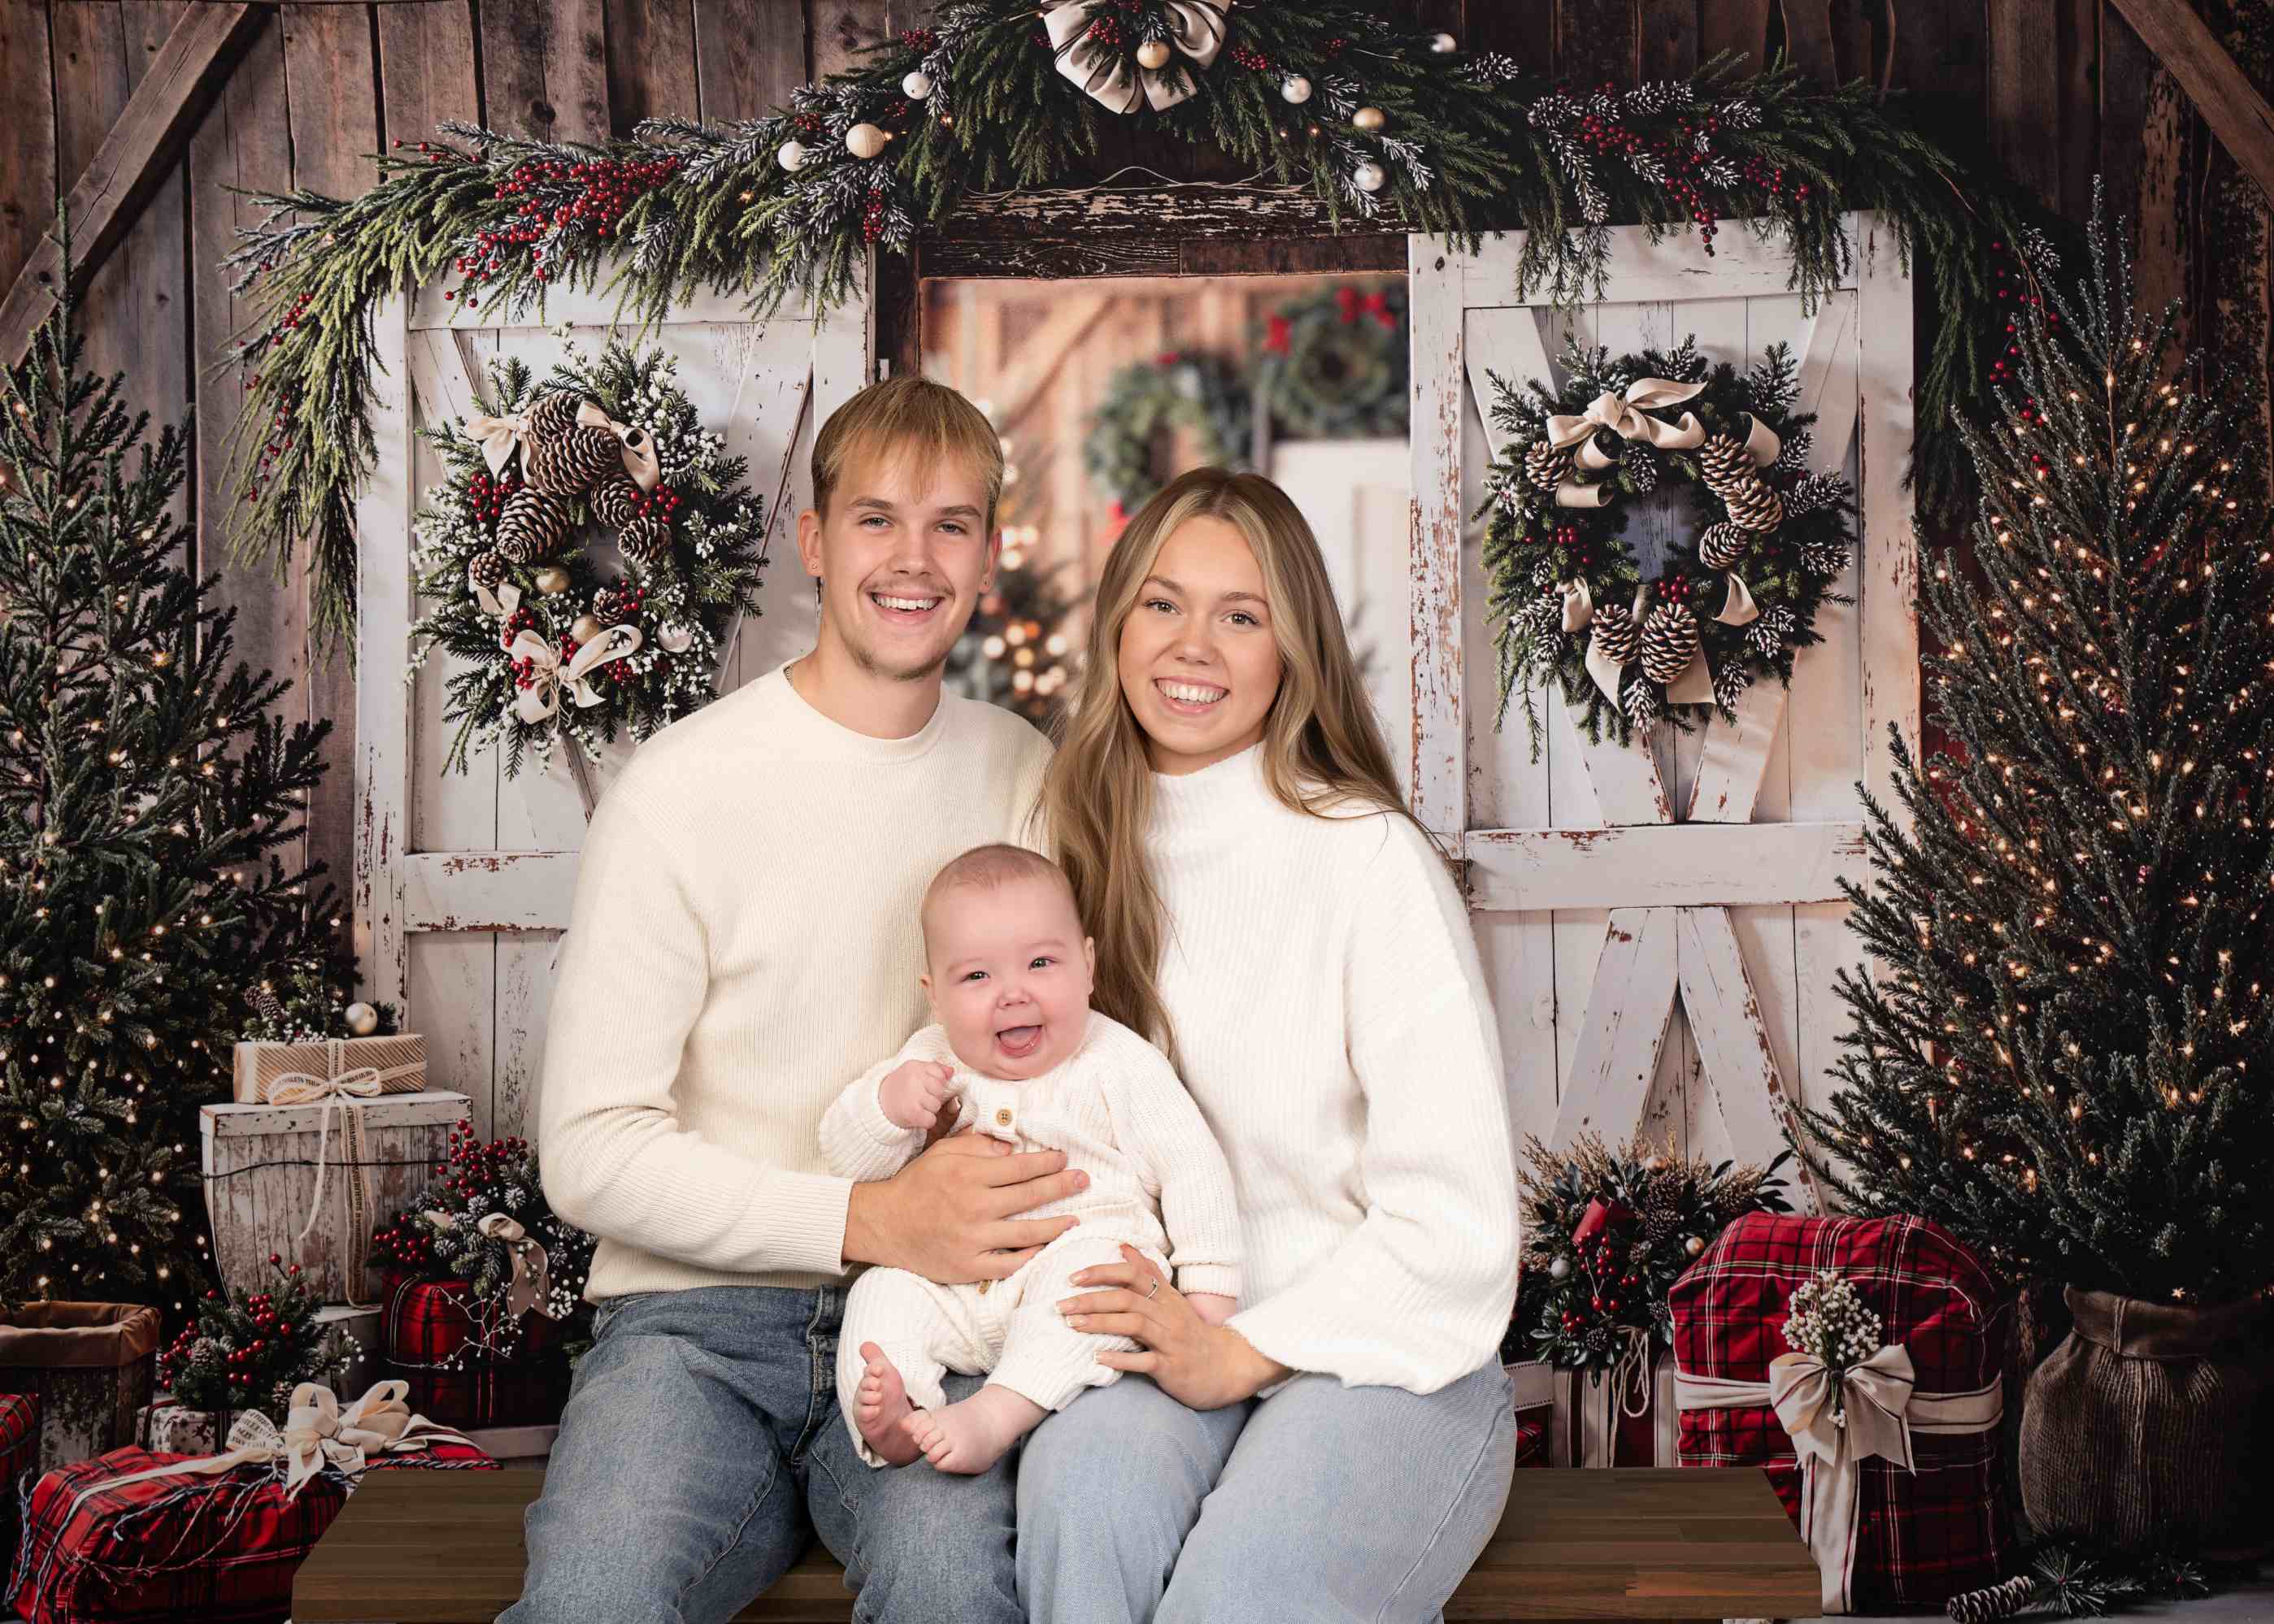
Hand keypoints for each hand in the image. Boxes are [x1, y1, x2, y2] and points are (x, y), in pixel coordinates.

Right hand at [843, 1134, 1086, 1282]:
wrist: (884, 1224)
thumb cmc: (917, 1184)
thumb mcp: (943, 1153)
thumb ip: (979, 1145)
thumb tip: (1014, 1148)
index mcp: (968, 1175)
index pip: (1020, 1167)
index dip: (1048, 1162)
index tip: (1065, 1159)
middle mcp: (973, 1206)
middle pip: (1030, 1196)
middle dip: (1062, 1187)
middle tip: (1084, 1181)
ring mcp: (972, 1240)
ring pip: (1027, 1234)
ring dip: (1056, 1225)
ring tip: (1075, 1218)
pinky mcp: (967, 1267)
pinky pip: (1008, 1265)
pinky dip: (1030, 1257)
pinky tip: (1045, 1248)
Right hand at [878, 1059, 954, 1130]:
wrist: (878, 1103)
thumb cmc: (901, 1086)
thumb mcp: (914, 1071)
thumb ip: (934, 1068)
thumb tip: (951, 1072)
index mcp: (915, 1067)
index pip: (940, 1075)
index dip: (937, 1083)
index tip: (927, 1087)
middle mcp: (914, 1079)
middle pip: (940, 1091)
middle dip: (935, 1097)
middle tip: (922, 1098)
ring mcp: (913, 1096)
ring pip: (936, 1105)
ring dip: (930, 1110)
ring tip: (918, 1107)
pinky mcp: (911, 1113)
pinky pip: (931, 1120)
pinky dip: (926, 1121)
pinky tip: (918, 1116)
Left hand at [1058, 1245, 1286, 1409]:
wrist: (1226, 1367)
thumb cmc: (1191, 1333)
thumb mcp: (1171, 1299)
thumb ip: (1147, 1273)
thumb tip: (1123, 1245)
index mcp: (1165, 1297)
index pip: (1132, 1276)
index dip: (1102, 1273)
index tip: (1073, 1277)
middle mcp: (1168, 1315)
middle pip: (1127, 1299)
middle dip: (1091, 1299)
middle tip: (1061, 1305)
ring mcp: (1171, 1341)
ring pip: (1134, 1325)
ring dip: (1100, 1323)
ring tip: (1073, 1325)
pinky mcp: (1173, 1367)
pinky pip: (1145, 1361)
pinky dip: (1121, 1358)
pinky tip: (1098, 1358)